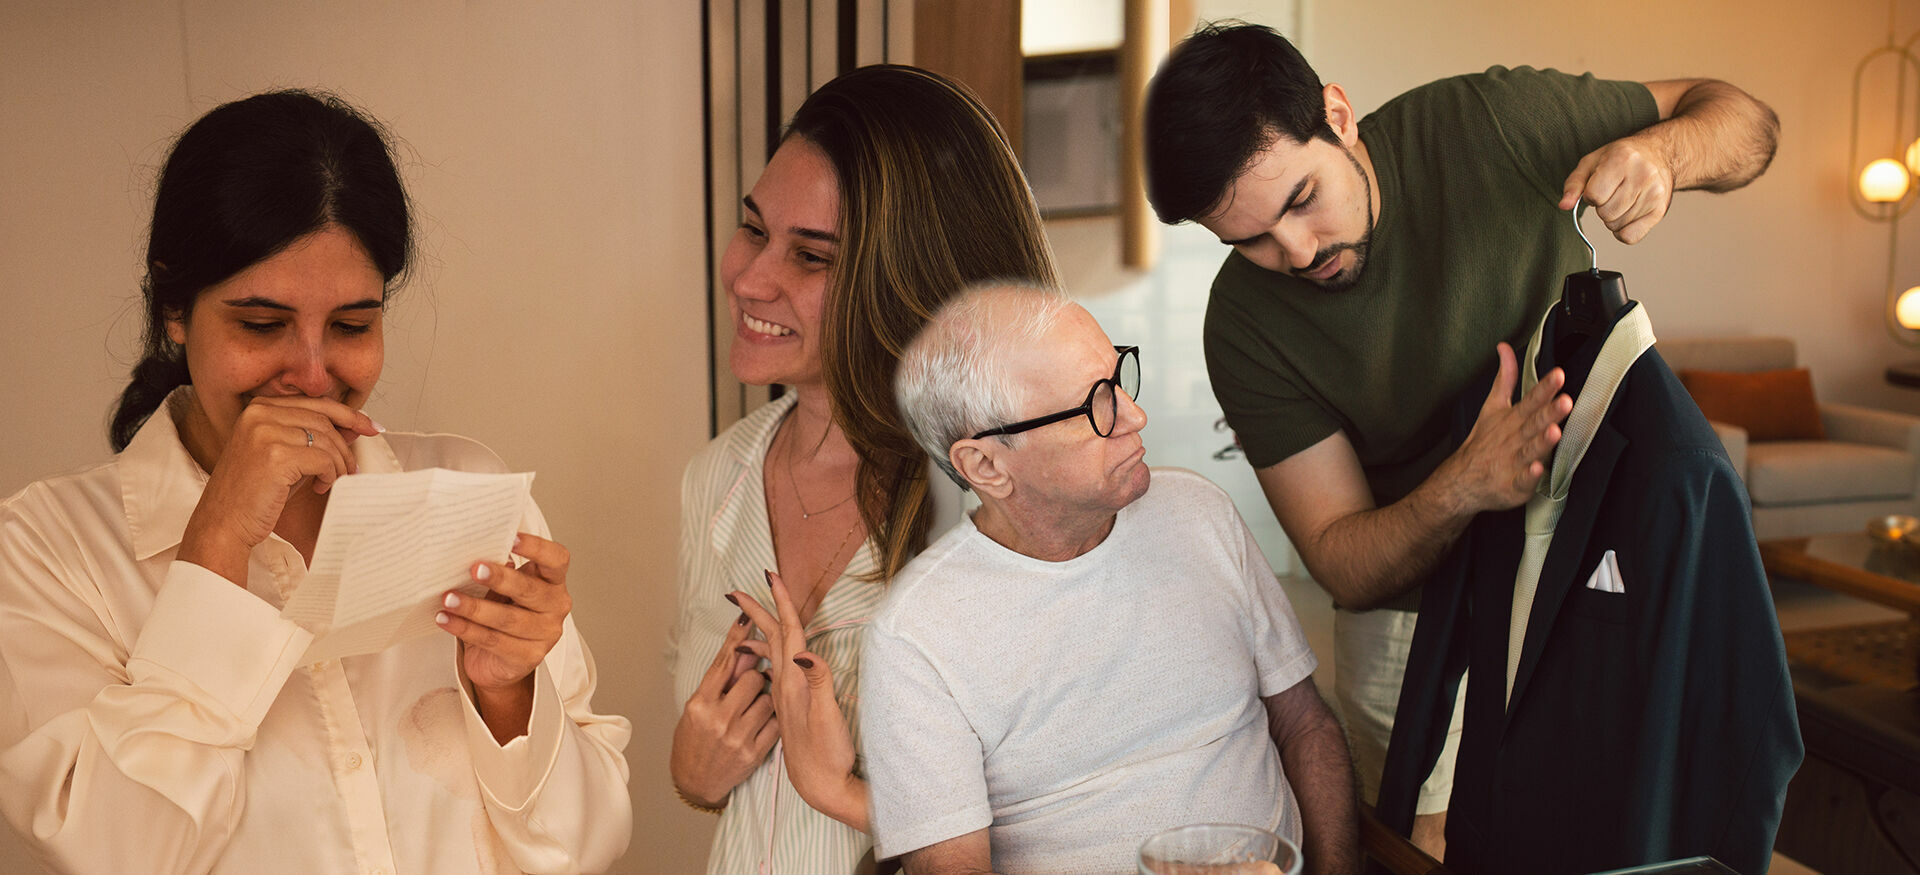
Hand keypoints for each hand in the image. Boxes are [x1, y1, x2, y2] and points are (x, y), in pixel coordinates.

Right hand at [178, 396, 377, 584]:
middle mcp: (259, 414)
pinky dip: (331, 474)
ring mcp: (265, 433)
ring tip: (334, 480)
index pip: (315, 403)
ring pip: (327, 440)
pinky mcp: (275, 456)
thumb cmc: (253, 493)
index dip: (348, 414)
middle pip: (324, 420)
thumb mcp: (286, 456)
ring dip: (339, 464)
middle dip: (346, 445)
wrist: (223, 524)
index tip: (371, 426)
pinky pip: (323, 460)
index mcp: (258, 408)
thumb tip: (355, 426)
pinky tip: (320, 487)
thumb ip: (314, 438)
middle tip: (353, 467)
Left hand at [435, 533, 573, 739]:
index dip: (537, 548)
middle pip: (530, 589)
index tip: (511, 538)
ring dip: (474, 608)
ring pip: (508, 619)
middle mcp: (556, 607)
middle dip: (500, 578)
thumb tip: (478, 554)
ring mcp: (545, 635)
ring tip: (448, 599)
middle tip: (474, 569)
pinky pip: (493, 641)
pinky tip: (446, 619)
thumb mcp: (503, 590)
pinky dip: (466, 629)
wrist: (500, 663)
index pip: (557, 560)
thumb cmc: (503, 615)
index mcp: (553, 583)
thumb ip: (500, 573)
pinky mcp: (528, 658)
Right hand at [669, 607, 778, 808]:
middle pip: (754, 679)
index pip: (724, 663)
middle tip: (748, 689)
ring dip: (765, 699)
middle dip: (756, 678)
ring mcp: (737, 737)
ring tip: (750, 710)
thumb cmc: (695, 738)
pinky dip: (772, 719)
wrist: (696, 782)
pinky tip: (760, 724)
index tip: (750, 614)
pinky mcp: (754, 753)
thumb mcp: (697, 706)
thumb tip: (744, 647)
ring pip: (769, 699)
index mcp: (700, 704)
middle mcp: (718, 719)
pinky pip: (776, 722)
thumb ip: (720, 680)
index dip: (738, 638)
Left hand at [733, 571, 867, 830]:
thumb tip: (804, 653)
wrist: (819, 787)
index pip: (783, 633)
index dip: (779, 603)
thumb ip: (818, 682)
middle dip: (757, 613)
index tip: (769, 575)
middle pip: (769, 640)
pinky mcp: (786, 709)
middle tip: (740, 591)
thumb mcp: (827, 717)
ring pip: (768, 657)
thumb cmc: (827, 753)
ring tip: (748, 616)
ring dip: (759, 633)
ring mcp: (784, 698)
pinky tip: (762, 659)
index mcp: (792, 682)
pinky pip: (770, 674)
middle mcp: (784, 686)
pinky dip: (764, 658)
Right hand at [1438, 343, 1570, 514]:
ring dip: (1542, 441)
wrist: (1462, 479)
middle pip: (1534, 423)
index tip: (1558, 376)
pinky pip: (1523, 481)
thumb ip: (1505, 378)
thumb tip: (1505, 348)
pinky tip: (1538, 468)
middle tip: (1564, 401)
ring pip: (1530, 450)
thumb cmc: (1484, 442)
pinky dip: (1529, 476)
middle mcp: (1515, 438)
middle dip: (1549, 412)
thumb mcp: (1493, 406)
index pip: (1531, 400)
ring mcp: (1514, 462)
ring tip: (1554, 432)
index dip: (1545, 388)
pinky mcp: (1515, 485)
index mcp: (1513, 419)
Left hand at [1559, 133, 1673, 243]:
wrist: (1658, 154)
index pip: (1594, 196)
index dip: (1591, 196)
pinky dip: (1624, 231)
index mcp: (1622, 159)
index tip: (1599, 186)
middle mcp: (1642, 175)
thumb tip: (1564, 205)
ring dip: (1613, 218)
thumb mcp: (1591, 163)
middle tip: (1613, 193)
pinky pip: (1630, 237)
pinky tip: (1628, 213)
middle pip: (1606, 214)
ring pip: (1616, 226)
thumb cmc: (1620, 159)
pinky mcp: (1660, 210)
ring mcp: (1654, 194)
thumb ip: (1574, 185)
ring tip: (1623, 199)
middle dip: (1602, 207)